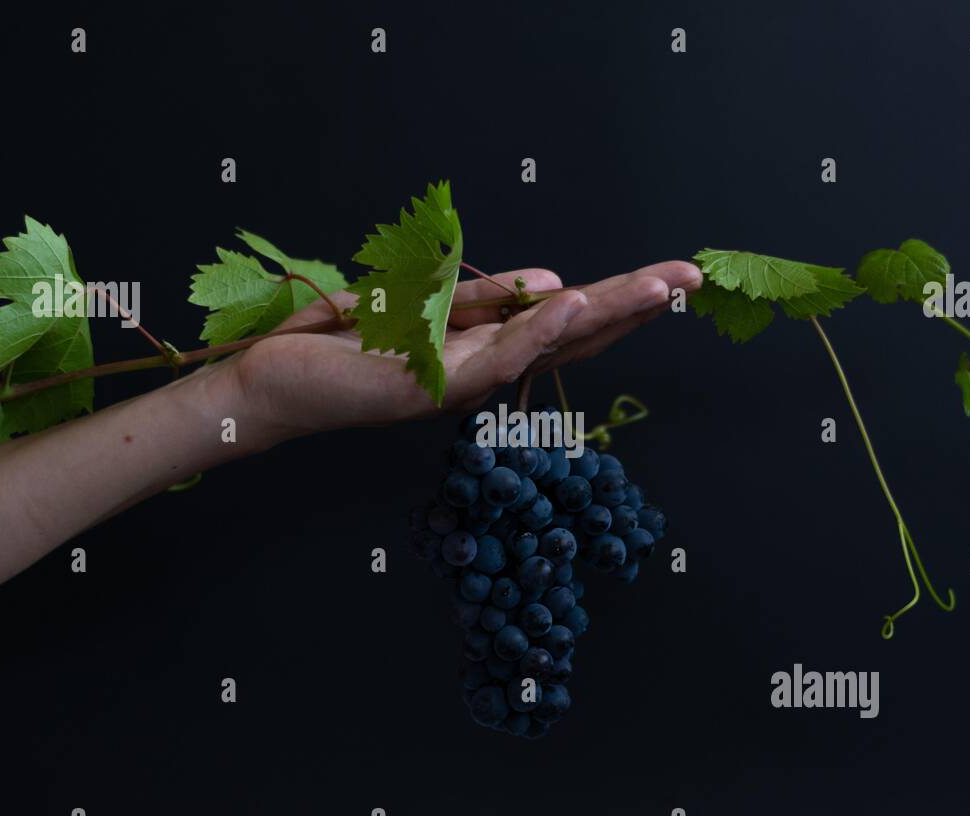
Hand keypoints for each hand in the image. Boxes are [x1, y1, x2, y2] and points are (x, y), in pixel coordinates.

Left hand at [227, 262, 700, 443]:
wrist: (276, 383)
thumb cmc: (344, 346)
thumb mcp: (422, 307)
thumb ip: (483, 298)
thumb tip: (553, 283)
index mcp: (486, 350)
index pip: (566, 324)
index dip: (622, 301)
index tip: (672, 275)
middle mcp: (486, 371)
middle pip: (575, 336)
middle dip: (636, 305)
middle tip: (693, 276)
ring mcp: (465, 383)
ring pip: (551, 345)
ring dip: (609, 312)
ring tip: (662, 285)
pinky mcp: (433, 386)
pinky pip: (497, 355)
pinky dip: (541, 329)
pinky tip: (581, 304)